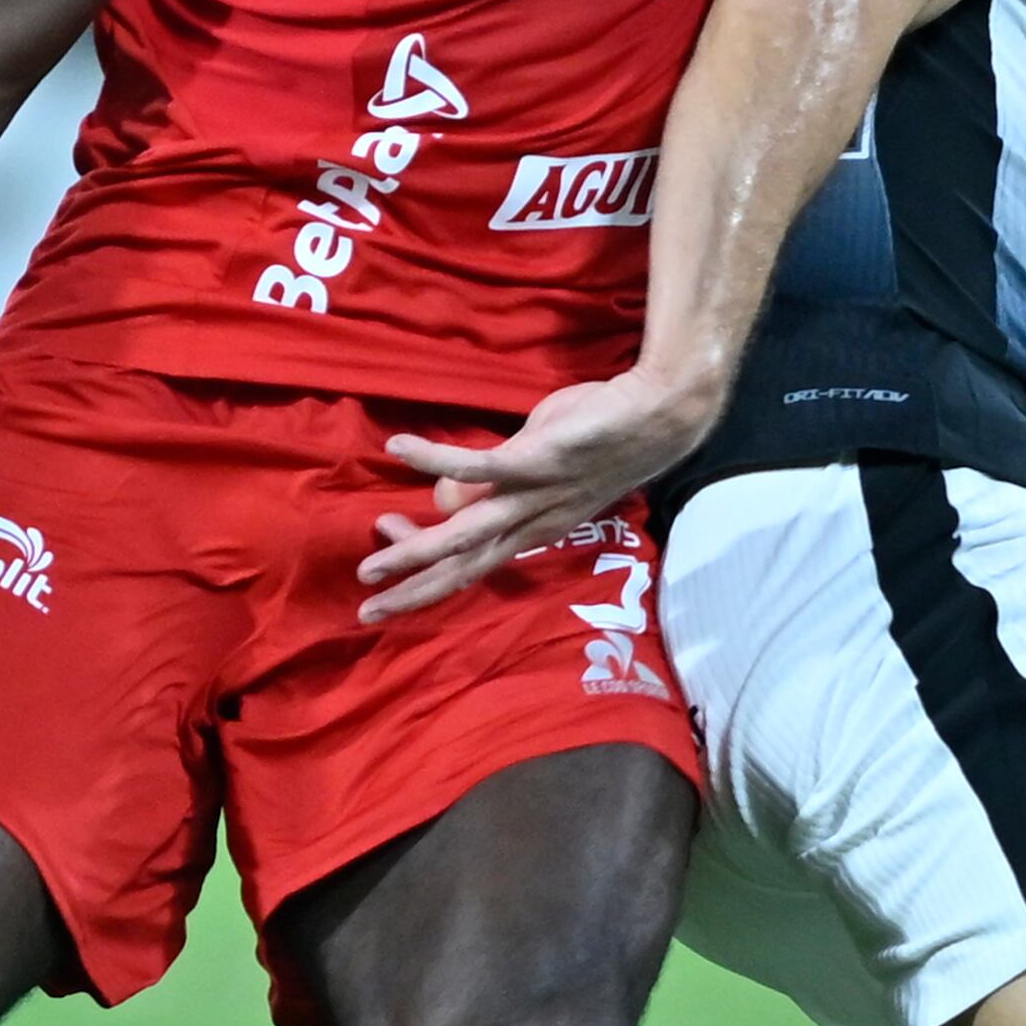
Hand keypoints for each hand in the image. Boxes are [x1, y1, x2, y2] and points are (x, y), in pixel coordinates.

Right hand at [359, 368, 712, 619]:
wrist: (658, 416)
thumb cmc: (599, 438)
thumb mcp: (539, 467)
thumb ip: (494, 484)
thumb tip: (444, 494)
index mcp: (535, 530)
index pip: (473, 564)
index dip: (429, 573)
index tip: (388, 565)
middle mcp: (531, 524)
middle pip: (464, 567)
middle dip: (414, 590)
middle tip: (368, 609)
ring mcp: (533, 496)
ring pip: (464, 535)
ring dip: (414, 551)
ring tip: (371, 564)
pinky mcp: (536, 461)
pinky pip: (476, 467)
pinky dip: (434, 460)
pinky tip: (398, 448)